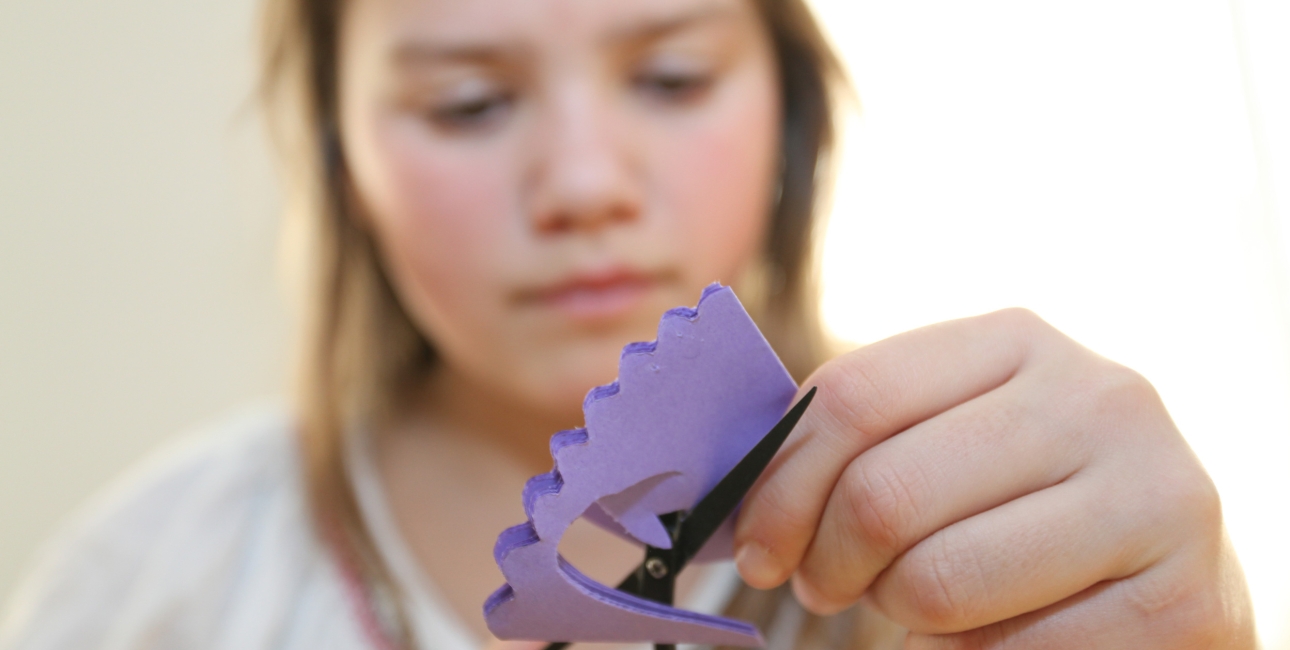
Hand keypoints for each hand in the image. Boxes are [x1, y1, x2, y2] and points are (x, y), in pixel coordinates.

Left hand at [734, 309, 1255, 647]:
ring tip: (911, 602)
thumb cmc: (1018, 502)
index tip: (756, 545)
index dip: (780, 483)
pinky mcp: (1181, 599)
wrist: (1162, 570)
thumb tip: (730, 479)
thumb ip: (861, 438)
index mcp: (1018, 341)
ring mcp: (1154, 496)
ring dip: (895, 611)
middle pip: (886, 492)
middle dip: (826, 560)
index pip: (855, 396)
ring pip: (938, 579)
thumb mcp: (947, 435)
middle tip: (823, 588)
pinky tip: (992, 634)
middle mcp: (1097, 399)